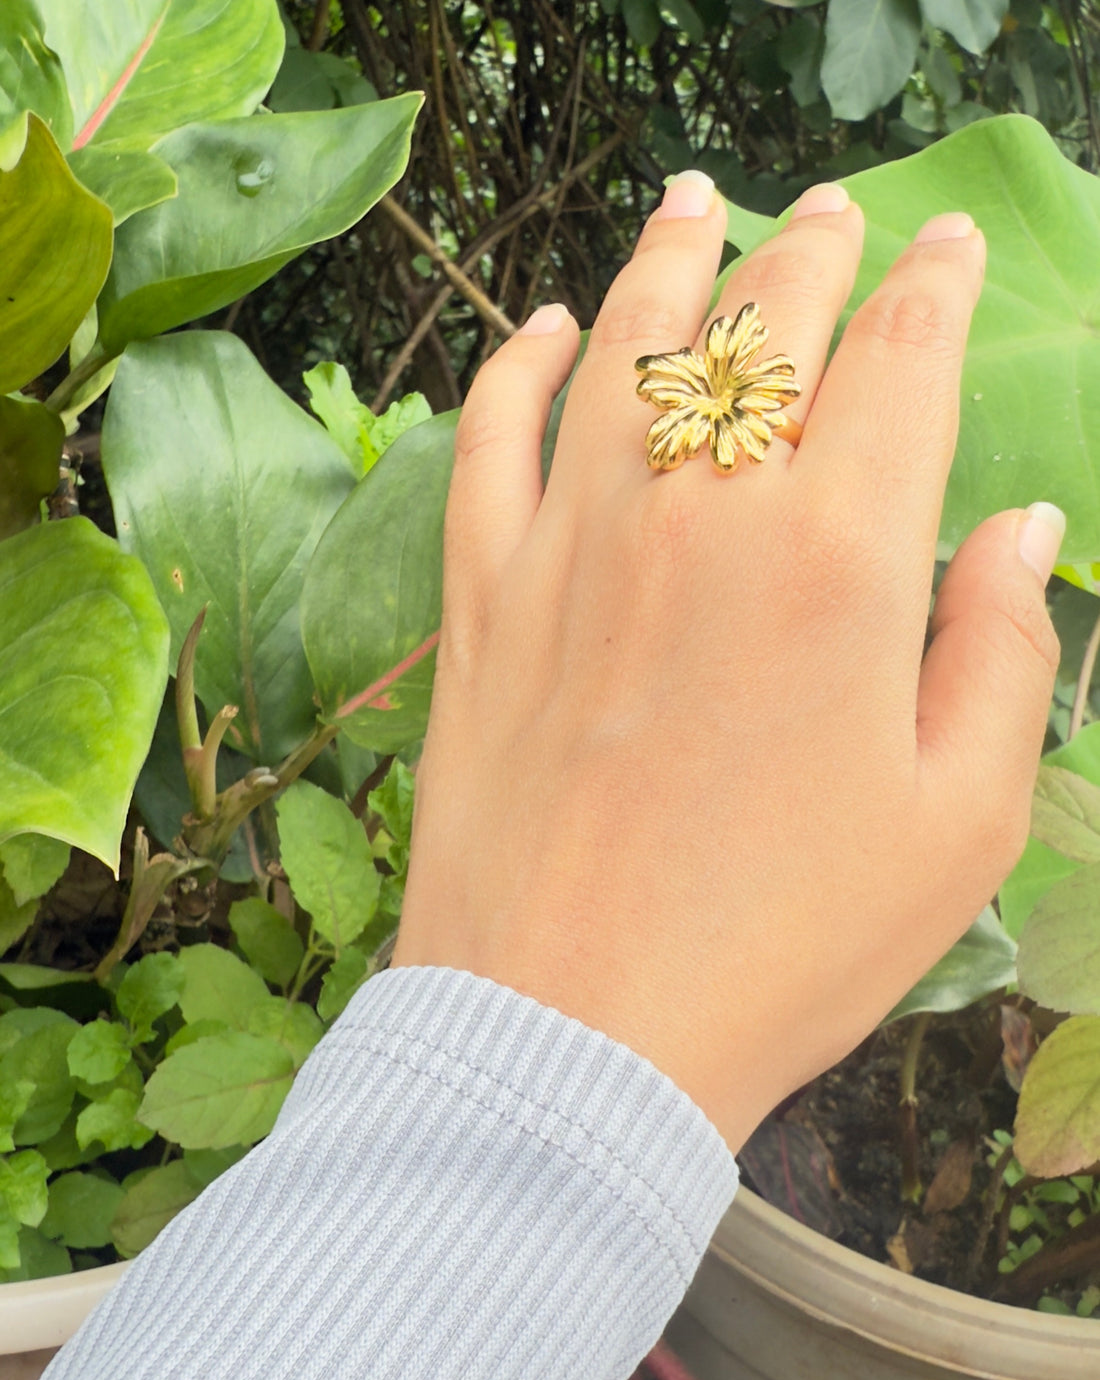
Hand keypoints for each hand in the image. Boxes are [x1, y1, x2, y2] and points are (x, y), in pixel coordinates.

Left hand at [391, 173, 1062, 1152]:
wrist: (573, 1034)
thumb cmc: (783, 946)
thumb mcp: (957, 823)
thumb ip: (1000, 652)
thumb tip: (1020, 525)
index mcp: (840, 557)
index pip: (902, 362)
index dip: (935, 290)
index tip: (947, 252)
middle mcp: (701, 514)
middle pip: (766, 323)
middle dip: (814, 249)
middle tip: (834, 213)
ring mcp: (574, 544)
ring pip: (626, 344)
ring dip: (671, 257)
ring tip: (698, 198)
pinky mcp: (482, 597)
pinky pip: (491, 437)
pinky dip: (518, 365)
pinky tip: (545, 327)